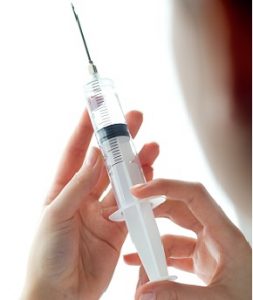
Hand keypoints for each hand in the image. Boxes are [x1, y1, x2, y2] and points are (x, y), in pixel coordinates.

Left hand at [21, 110, 159, 299]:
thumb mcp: (56, 214)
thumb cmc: (47, 256)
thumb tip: (95, 156)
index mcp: (62, 190)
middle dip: (118, 140)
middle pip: (104, 162)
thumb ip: (78, 185)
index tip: (94, 108)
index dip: (85, 129)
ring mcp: (101, 211)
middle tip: (133, 119)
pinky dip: (142, 189)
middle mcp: (83, 197)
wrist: (60, 295)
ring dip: (136, 164)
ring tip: (151, 146)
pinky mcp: (117, 227)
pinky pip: (132, 204)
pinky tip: (151, 174)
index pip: (75, 152)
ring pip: (122, 181)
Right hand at [124, 179, 251, 299]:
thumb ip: (180, 295)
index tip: (142, 191)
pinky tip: (145, 265)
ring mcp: (208, 247)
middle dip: (154, 210)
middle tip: (133, 214)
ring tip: (137, 255)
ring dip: (153, 240)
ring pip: (174, 231)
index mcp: (226, 235)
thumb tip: (146, 291)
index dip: (167, 187)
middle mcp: (217, 235)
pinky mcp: (201, 259)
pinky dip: (158, 256)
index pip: (195, 195)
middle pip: (180, 208)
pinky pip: (175, 251)